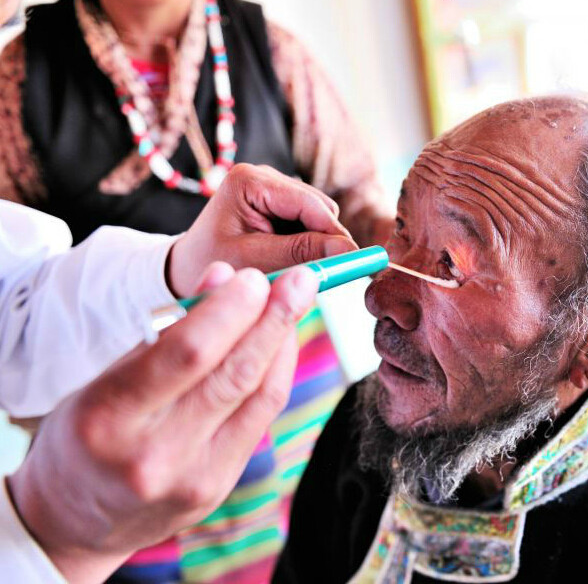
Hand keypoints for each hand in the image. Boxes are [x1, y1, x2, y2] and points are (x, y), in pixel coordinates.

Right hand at [7, 262, 318, 583]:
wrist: (76, 520)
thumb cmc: (87, 434)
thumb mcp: (106, 379)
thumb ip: (166, 333)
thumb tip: (224, 280)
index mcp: (109, 417)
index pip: (187, 353)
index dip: (229, 310)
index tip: (253, 278)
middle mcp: (154, 454)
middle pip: (233, 374)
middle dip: (273, 320)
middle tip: (300, 280)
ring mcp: (192, 478)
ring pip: (257, 396)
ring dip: (282, 342)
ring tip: (297, 302)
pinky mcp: (218, 487)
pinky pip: (260, 418)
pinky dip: (276, 374)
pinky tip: (281, 344)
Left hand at [167, 163, 358, 296]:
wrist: (186, 271)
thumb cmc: (211, 266)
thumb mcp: (255, 262)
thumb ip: (301, 254)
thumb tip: (348, 251)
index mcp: (250, 180)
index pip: (310, 204)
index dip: (336, 235)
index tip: (357, 264)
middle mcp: (263, 175)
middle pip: (320, 207)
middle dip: (327, 240)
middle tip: (326, 275)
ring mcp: (273, 187)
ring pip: (320, 216)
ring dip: (318, 243)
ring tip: (297, 269)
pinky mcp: (280, 202)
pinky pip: (311, 222)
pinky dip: (310, 243)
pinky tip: (293, 260)